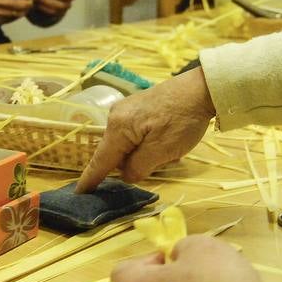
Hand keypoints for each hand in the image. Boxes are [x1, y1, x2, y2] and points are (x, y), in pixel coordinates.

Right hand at [77, 67, 215, 190]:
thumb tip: (126, 176)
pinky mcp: (139, 108)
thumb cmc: (182, 120)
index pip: (100, 161)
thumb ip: (138, 168)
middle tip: (159, 164)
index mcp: (118, 128)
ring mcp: (126, 110)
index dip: (90, 179)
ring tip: (171, 150)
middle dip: (131, 165)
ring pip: (127, 145)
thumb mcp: (161, 151)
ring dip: (144, 154)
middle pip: (114, 153)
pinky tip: (168, 141)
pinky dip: (147, 144)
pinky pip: (135, 135)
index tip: (79, 194)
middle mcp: (116, 117)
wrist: (202, 88)